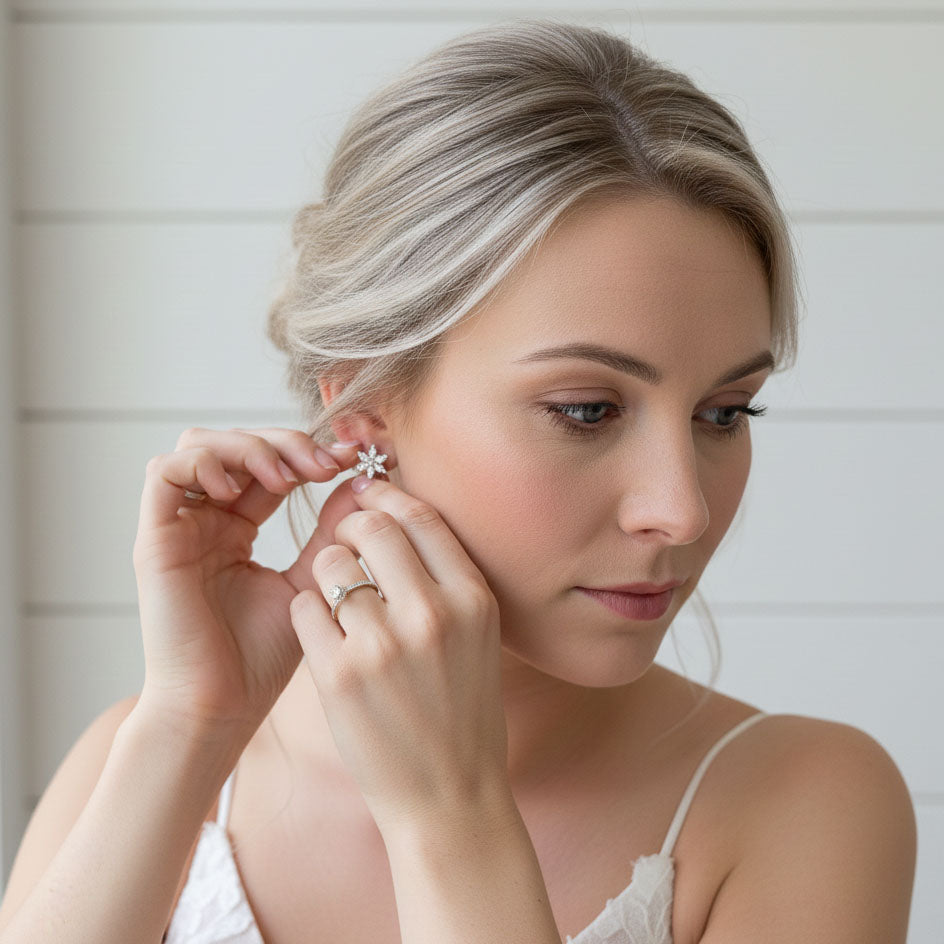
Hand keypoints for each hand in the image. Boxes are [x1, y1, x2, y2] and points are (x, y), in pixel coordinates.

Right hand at [131, 426, 365, 739]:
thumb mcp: (310, 581)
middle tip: (326, 464)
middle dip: (285, 443)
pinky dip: (204, 465)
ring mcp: (178, 526)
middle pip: (235, 443)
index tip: (354, 458)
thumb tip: (361, 483)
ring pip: (198, 444)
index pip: (269, 465)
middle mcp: (205, 520)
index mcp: (237, 527)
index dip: (309, 451)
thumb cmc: (261, 657)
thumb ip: (330, 532)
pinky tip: (239, 493)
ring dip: (248, 447)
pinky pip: (163, 473)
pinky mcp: (155, 539)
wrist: (221, 707)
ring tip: (285, 479)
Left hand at [287, 473, 509, 834]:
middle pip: (371, 526)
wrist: (450, 797)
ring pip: (330, 563)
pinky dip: (308, 613)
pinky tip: (324, 635)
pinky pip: (304, 607)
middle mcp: (432, 613)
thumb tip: (400, 517)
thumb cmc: (463, 713)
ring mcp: (384, 645)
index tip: (367, 494)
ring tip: (336, 601)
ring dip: (326, 572)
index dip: (386, 494)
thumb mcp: (478, 637)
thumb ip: (446, 579)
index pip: (421, 515)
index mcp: (472, 599)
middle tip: (343, 545)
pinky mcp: (339, 676)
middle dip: (349, 526)